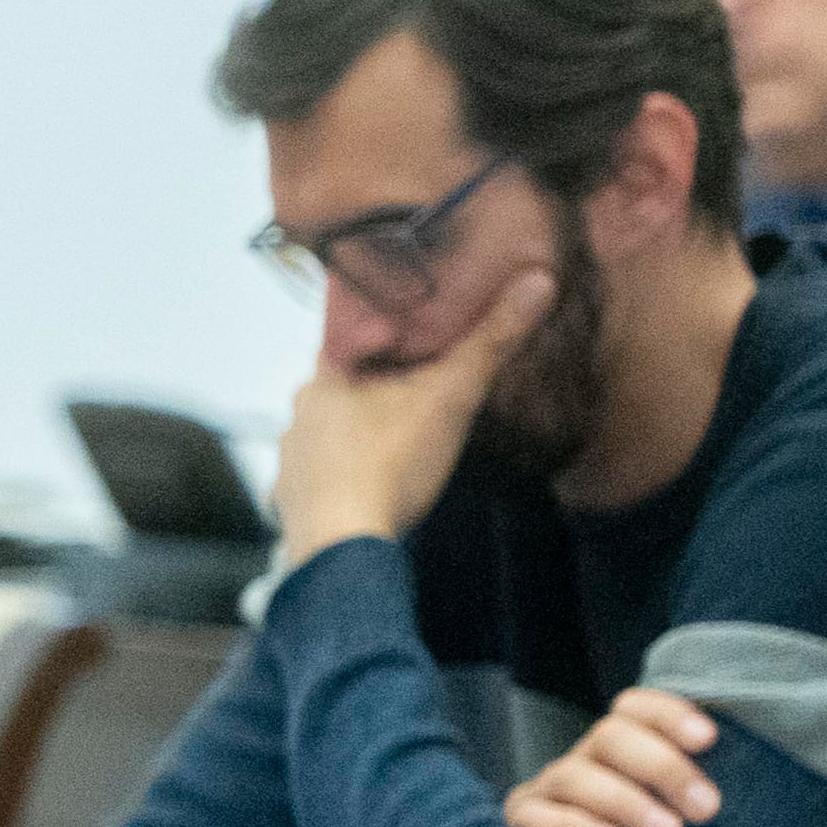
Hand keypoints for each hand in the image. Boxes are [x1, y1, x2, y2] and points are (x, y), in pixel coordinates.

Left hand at [275, 266, 556, 568]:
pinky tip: (370, 485)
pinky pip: (322, 479)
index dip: (383, 337)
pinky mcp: (291, 504)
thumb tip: (537, 280)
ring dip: (359, 435)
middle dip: (376, 390)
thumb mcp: (450, 398)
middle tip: (417, 392)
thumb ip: (491, 341)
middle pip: (341, 389)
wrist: (342, 546)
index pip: (349, 340)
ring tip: (398, 440)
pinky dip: (346, 477)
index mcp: (323, 379)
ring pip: (329, 435)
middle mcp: (296, 416)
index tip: (413, 336)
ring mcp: (289, 462)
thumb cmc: (390, 465)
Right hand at [506, 688, 723, 826]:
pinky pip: (541, 818)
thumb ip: (696, 799)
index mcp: (620, 750)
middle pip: (610, 736)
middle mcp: (583, 762)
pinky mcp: (522, 825)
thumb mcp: (675, 814)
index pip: (634, 709)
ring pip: (575, 776)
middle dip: (661, 768)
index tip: (708, 740)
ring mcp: (548, 791)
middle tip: (705, 809)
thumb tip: (742, 793)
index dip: (669, 715)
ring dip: (626, 802)